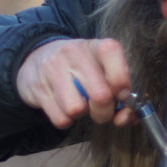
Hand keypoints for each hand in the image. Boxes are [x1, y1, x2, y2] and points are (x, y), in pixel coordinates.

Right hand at [15, 38, 135, 129]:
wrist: (37, 59)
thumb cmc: (80, 69)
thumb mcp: (100, 68)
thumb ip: (119, 90)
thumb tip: (129, 117)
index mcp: (95, 45)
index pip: (112, 52)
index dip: (122, 81)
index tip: (121, 94)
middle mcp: (73, 53)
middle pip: (100, 94)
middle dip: (105, 111)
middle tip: (101, 110)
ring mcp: (52, 69)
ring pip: (76, 109)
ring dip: (81, 115)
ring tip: (78, 104)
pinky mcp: (37, 88)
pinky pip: (60, 119)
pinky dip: (66, 120)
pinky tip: (64, 108)